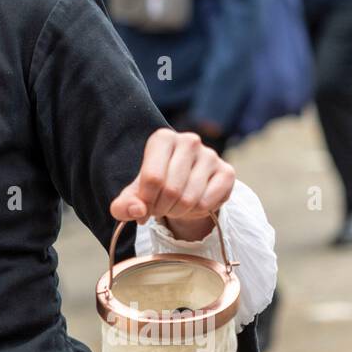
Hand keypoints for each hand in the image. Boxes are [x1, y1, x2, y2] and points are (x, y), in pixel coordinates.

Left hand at [109, 128, 235, 238]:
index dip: (146, 201)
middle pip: (171, 190)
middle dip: (161, 209)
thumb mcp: (134, 194)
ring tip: (174, 206)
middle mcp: (189, 141)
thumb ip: (124, 205)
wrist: (185, 186)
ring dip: (178, 212)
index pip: (152, 178)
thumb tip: (137, 211)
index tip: (143, 207)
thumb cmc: (156, 186)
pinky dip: (196, 212)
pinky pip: (207, 203)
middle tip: (159, 209)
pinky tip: (193, 204)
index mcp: (162, 138)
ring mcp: (210, 155)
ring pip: (189, 199)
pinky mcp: (227, 171)